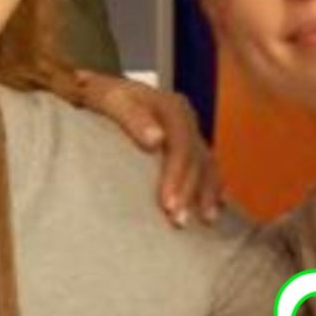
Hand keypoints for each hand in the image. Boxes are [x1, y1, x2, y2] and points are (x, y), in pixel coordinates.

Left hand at [75, 70, 222, 225]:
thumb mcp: (108, 97)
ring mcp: (190, 133)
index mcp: (170, 106)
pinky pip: (209, 168)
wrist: (104, 94)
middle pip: (196, 158)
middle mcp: (186, 120)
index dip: (178, 174)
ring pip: (207, 165)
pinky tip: (214, 210)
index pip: (181, 143)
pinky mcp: (190, 146)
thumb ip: (130, 115)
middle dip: (190, 192)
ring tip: (205, 222)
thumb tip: (156, 139)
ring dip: (206, 194)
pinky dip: (213, 189)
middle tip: (178, 221)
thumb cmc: (101, 98)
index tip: (168, 203)